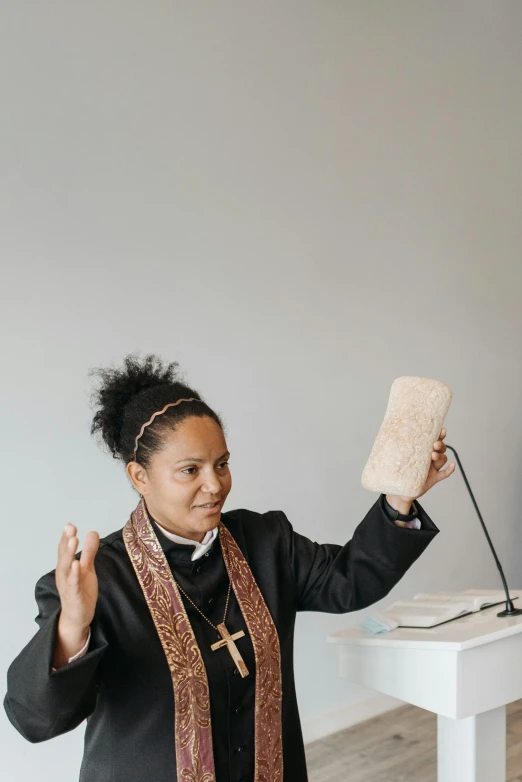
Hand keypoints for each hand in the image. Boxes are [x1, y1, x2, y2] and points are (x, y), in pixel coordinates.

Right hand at [54, 524, 99, 666]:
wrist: (78, 618)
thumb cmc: (81, 592)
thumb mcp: (87, 569)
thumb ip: (89, 552)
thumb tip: (93, 532)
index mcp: (66, 568)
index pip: (65, 550)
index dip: (66, 537)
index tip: (69, 525)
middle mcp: (63, 576)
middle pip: (63, 556)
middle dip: (66, 542)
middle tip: (70, 528)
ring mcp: (68, 586)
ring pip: (66, 569)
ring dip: (69, 554)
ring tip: (73, 540)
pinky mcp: (74, 597)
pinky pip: (73, 584)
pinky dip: (74, 575)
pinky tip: (76, 565)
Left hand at [387, 428, 455, 512]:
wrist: (397, 489)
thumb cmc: (396, 470)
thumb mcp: (391, 457)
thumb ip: (387, 446)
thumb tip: (378, 434)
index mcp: (421, 450)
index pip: (432, 439)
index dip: (439, 433)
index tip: (441, 429)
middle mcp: (428, 457)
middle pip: (441, 447)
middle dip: (440, 444)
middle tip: (434, 444)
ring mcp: (432, 468)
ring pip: (443, 458)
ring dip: (441, 455)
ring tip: (432, 456)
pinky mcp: (433, 479)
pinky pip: (445, 474)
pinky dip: (450, 470)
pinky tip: (452, 465)